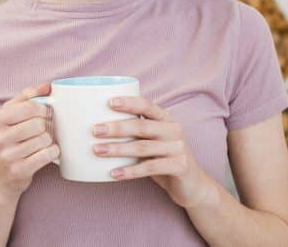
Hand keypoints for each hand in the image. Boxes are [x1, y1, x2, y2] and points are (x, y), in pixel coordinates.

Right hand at [0, 83, 59, 197]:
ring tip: (44, 142)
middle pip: (38, 123)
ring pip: (44, 139)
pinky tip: (48, 152)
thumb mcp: (8, 117)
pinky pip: (47, 155)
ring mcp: (7, 155)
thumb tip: (48, 86)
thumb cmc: (7, 142)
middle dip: (47, 125)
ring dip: (50, 140)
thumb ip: (26, 98)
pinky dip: (53, 152)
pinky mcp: (18, 170)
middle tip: (46, 129)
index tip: (46, 114)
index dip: (44, 109)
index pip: (30, 106)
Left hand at [92, 96, 211, 208]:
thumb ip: (134, 131)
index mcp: (165, 118)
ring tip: (97, 150)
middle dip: (116, 128)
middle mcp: (173, 130)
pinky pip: (150, 167)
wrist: (192, 185)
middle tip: (95, 130)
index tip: (109, 102)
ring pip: (143, 147)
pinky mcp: (179, 166)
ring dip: (118, 149)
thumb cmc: (162, 159)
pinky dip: (130, 171)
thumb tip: (97, 125)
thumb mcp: (151, 141)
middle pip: (141, 126)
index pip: (147, 105)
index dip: (129, 103)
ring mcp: (178, 148)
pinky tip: (113, 173)